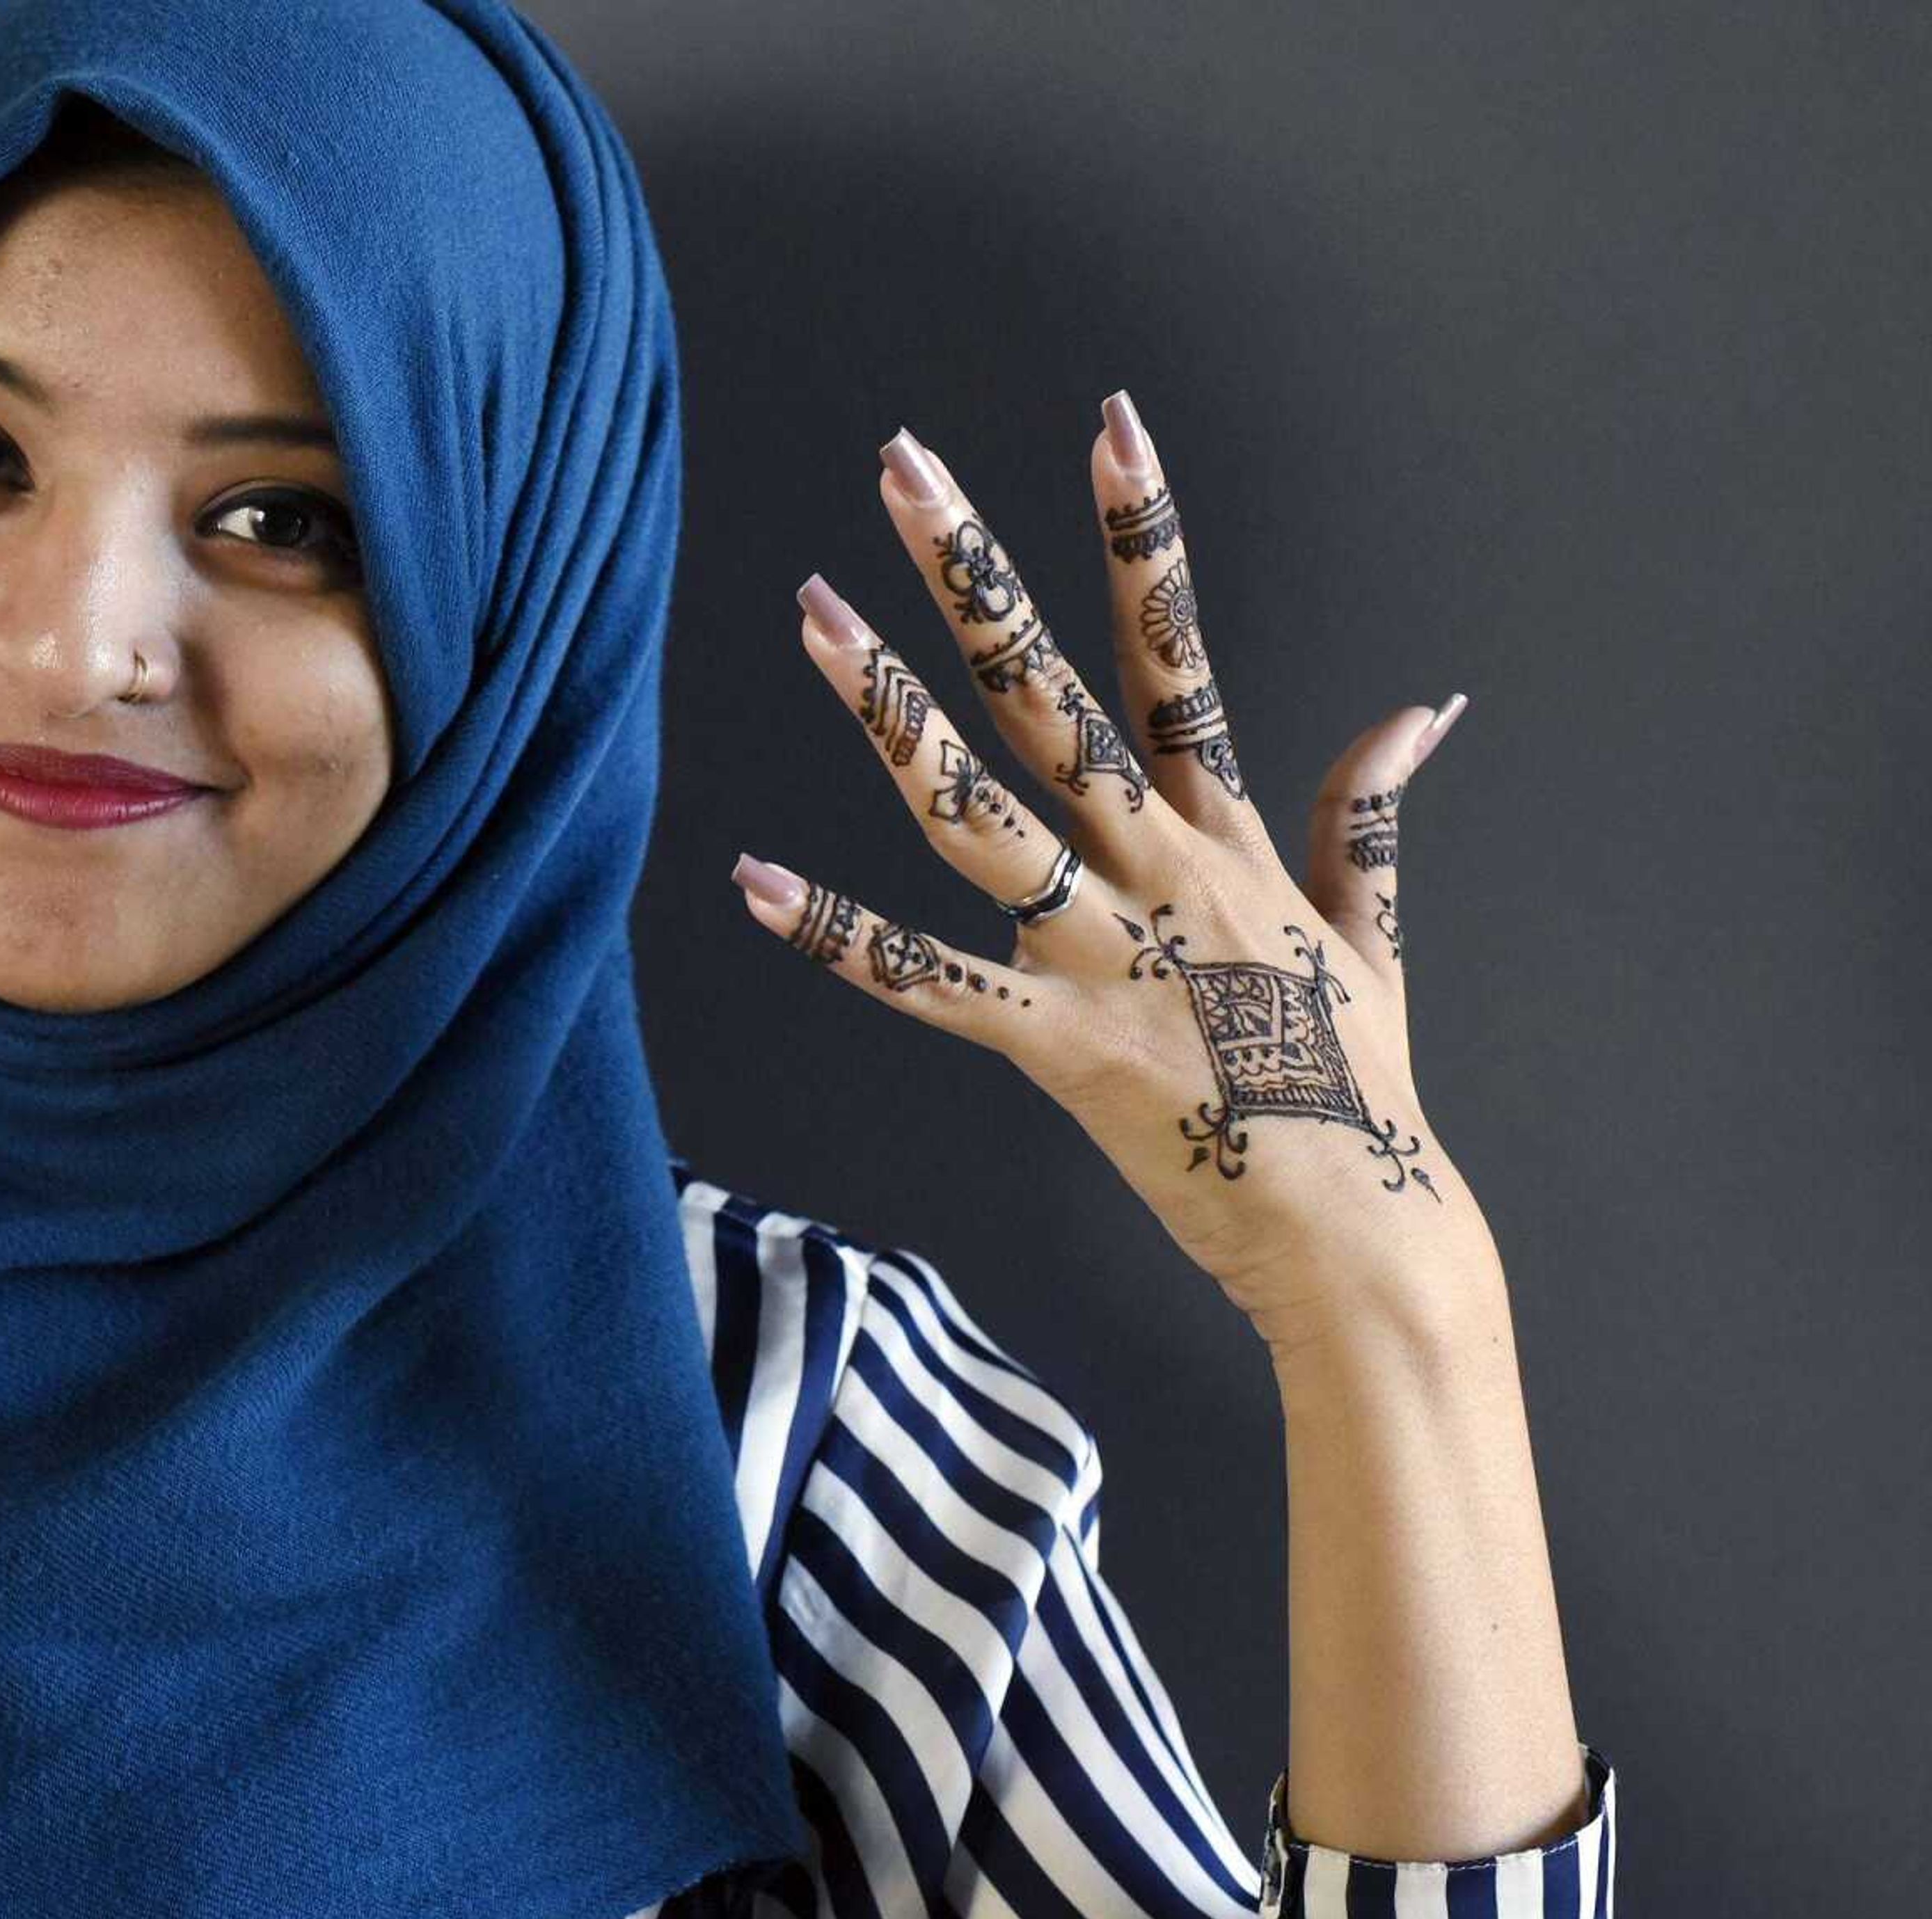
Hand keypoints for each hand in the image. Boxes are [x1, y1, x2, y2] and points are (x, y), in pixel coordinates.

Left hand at [728, 393, 1496, 1344]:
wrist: (1367, 1245)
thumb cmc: (1357, 1097)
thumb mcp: (1372, 937)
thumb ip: (1367, 815)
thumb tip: (1422, 708)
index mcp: (1221, 839)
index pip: (1175, 653)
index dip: (1140, 535)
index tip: (1108, 422)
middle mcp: (1160, 871)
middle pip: (1054, 696)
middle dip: (976, 575)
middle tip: (901, 464)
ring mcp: (1108, 955)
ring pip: (981, 809)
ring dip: (891, 712)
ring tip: (812, 613)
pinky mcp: (1062, 1049)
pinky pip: (929, 982)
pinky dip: (837, 937)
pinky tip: (747, 881)